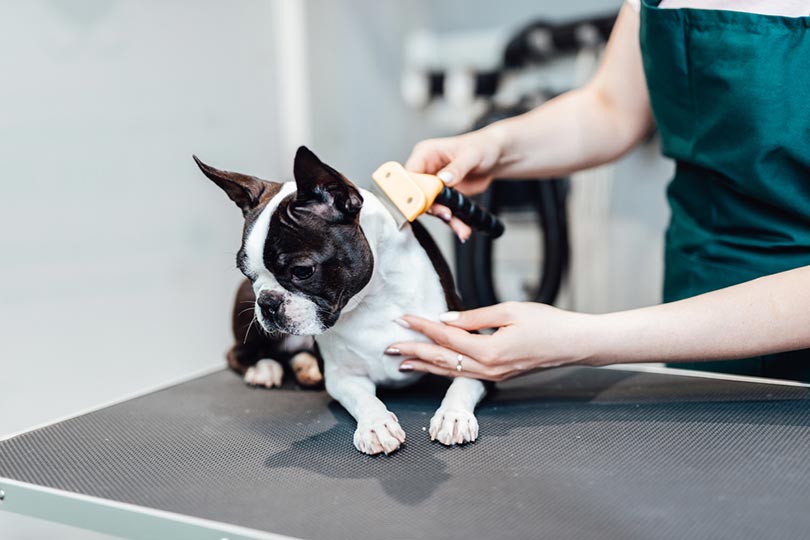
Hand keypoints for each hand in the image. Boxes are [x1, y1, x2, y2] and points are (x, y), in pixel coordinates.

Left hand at [387, 302, 597, 381]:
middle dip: (412, 352)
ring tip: (400, 362)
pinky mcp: (497, 375)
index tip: (402, 318)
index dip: (422, 327)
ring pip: (449, 371)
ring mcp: (492, 375)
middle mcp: (487, 368)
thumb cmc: (547, 322)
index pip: (446, 337)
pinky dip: (442, 369)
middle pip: (441, 359)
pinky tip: (431, 366)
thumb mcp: (510, 311)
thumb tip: (445, 320)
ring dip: (423, 365)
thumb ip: (475, 317)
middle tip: (388, 346)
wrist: (573, 344)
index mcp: (489, 350)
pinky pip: (462, 373)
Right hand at [406, 127, 505, 241]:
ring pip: (432, 206)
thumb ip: (456, 168)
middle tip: (446, 214)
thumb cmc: (482, 146)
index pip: (410, 173)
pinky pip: (444, 211)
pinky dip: (454, 221)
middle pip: (418, 193)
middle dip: (432, 207)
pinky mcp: (445, 196)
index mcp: (426, 153)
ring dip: (446, 218)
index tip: (423, 201)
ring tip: (460, 227)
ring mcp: (435, 184)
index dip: (413, 189)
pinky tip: (462, 228)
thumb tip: (443, 179)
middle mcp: (427, 169)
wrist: (496, 157)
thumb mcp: (471, 154)